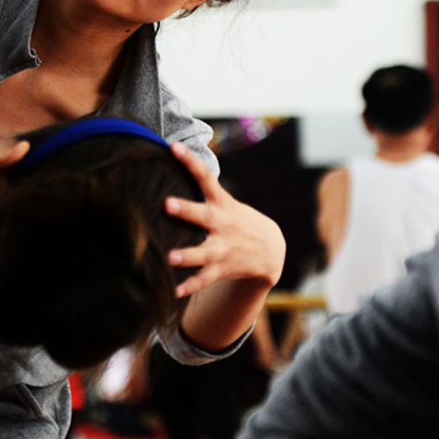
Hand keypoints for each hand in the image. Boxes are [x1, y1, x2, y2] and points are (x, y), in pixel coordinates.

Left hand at [163, 143, 285, 298]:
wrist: (271, 250)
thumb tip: (175, 159)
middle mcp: (223, 224)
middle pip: (204, 215)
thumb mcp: (225, 201)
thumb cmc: (237, 219)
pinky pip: (205, 279)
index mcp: (222, 203)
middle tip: (167, 204)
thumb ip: (202, 187)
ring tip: (170, 257)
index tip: (173, 147)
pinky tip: (173, 291)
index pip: (205, 176)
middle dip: (186, 210)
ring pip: (204, 252)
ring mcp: (224, 248)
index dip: (190, 161)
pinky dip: (190, 286)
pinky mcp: (224, 268)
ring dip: (188, 256)